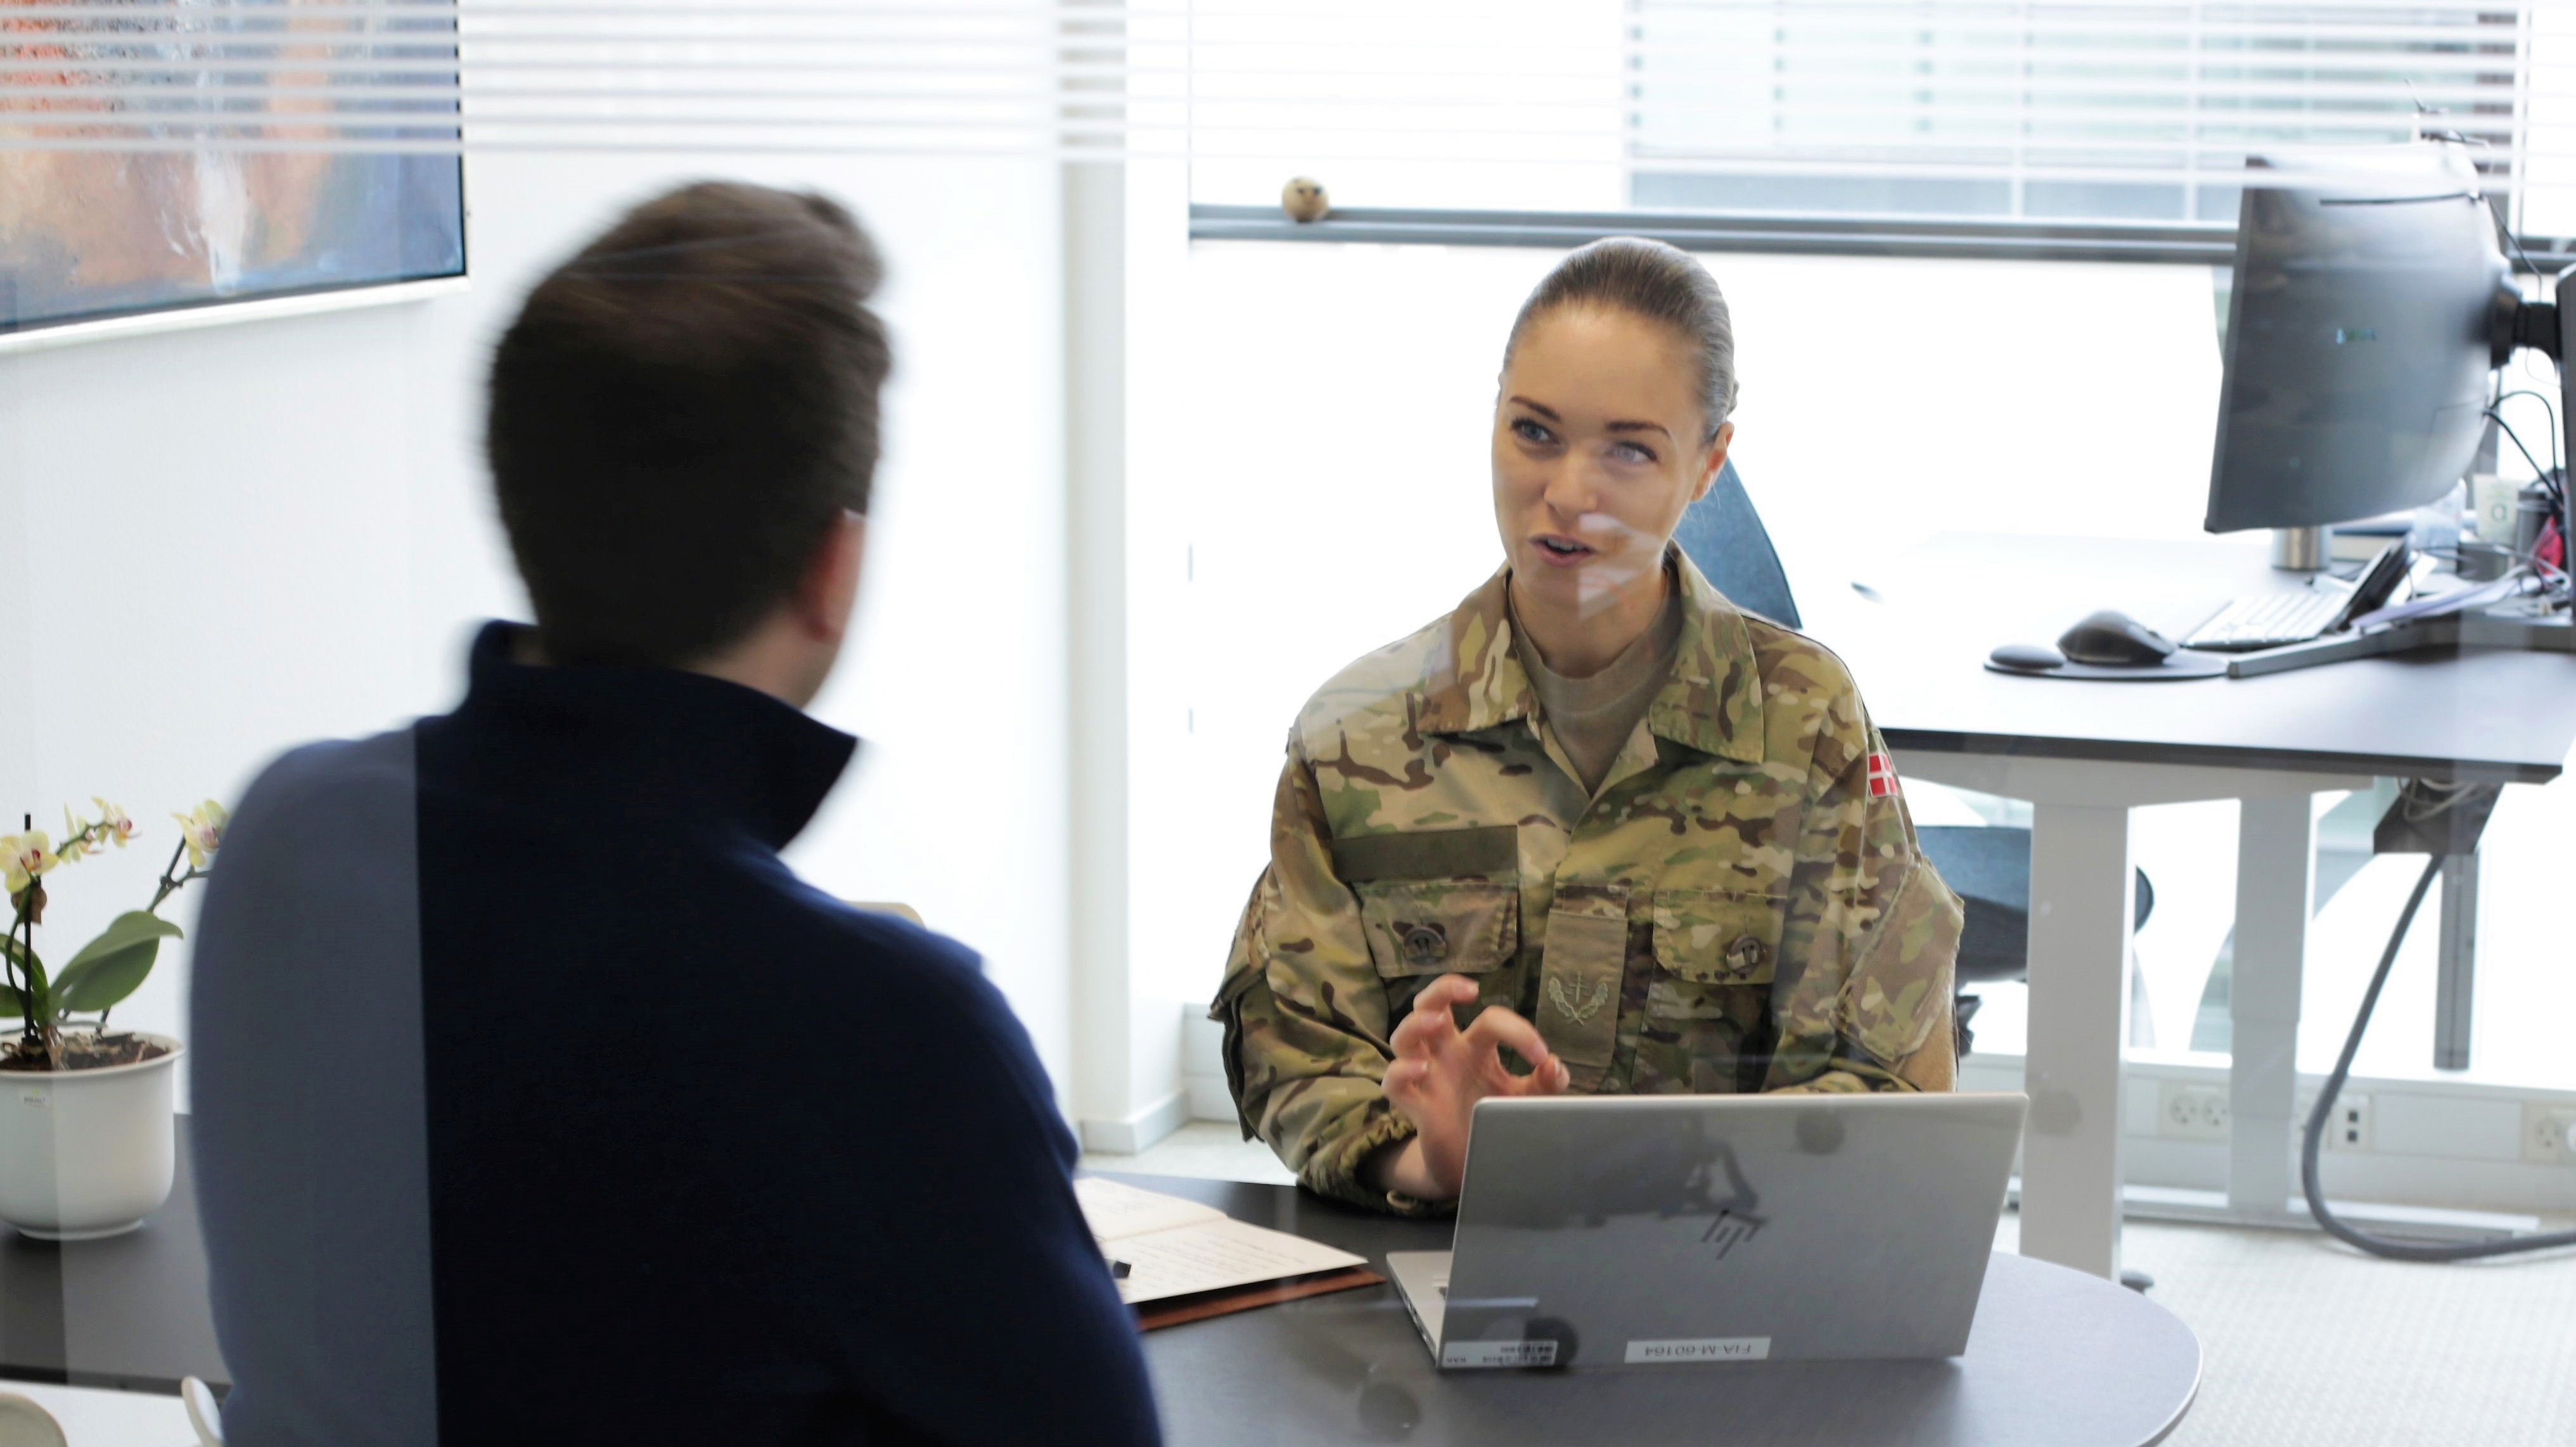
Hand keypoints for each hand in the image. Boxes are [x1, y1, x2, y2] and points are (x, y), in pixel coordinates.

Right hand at [1374, 975, 1569, 1198]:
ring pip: (1403, 1036)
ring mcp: (1425, 1075)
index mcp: (1474, 1046)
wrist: (1474, 1164)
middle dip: (1444, 988)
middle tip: (1470, 990)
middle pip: (1430, 1004)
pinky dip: (1401, 1070)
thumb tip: (1554, 1065)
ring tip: (1439, 1022)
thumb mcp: (1525, 1099)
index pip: (1490, 1020)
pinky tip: (1420, 1069)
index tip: (1540, 1055)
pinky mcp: (1412, 1104)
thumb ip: (1545, 1083)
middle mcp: (1445, 1053)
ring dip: (1417, 1023)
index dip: (1517, 1030)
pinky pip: (1392, 1081)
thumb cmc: (1495, 1119)